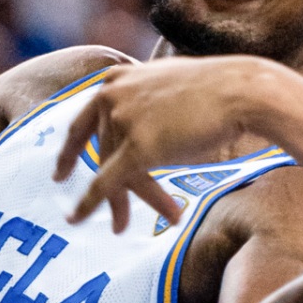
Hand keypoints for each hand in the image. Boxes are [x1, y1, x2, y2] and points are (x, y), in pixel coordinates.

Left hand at [53, 57, 260, 231]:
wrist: (241, 91)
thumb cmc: (218, 90)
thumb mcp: (168, 83)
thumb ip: (145, 98)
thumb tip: (142, 121)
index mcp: (117, 79)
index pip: (84, 121)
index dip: (71, 150)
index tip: (61, 170)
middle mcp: (111, 97)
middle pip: (103, 153)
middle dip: (113, 188)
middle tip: (119, 216)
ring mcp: (122, 120)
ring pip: (113, 170)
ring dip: (131, 200)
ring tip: (142, 222)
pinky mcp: (137, 146)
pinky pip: (104, 183)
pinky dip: (88, 204)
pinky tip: (76, 218)